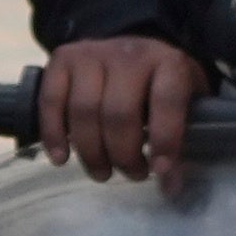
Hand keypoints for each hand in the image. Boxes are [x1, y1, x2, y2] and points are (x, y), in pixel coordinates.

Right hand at [31, 33, 204, 182]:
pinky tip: (61, 158)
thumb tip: (169, 186)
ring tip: (103, 173)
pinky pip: (50, 101)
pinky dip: (54, 134)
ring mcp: (92, 53)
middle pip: (119, 113)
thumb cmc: (160, 83)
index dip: (164, 139)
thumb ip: (180, 139)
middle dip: (124, 154)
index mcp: (169, 62)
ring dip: (91, 152)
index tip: (160, 171)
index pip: (167, 100)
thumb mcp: (184, 102)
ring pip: (84, 111)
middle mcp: (129, 54)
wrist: (129, 48)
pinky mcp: (62, 59)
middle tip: (133, 175)